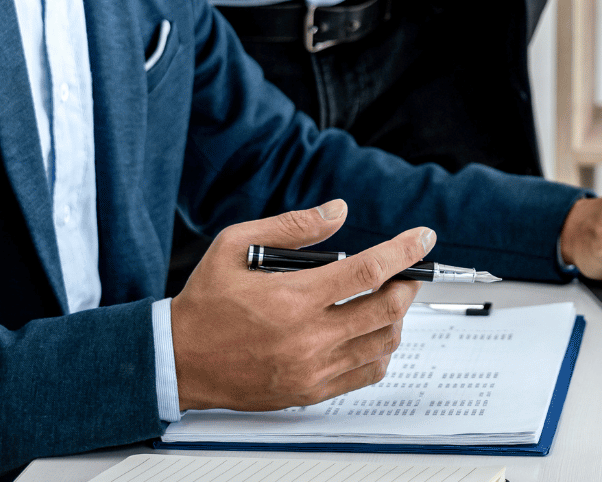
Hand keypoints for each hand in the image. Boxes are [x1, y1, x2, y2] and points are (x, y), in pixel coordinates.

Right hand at [170, 199, 428, 410]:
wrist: (179, 361)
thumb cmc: (205, 303)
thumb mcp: (236, 246)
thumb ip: (292, 226)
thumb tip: (337, 211)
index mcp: (293, 297)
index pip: (368, 269)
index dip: (404, 250)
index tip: (423, 237)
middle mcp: (308, 337)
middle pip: (386, 309)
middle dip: (408, 285)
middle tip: (408, 273)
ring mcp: (312, 369)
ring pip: (383, 343)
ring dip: (396, 317)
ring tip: (386, 299)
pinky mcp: (311, 391)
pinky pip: (366, 373)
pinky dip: (380, 350)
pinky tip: (371, 333)